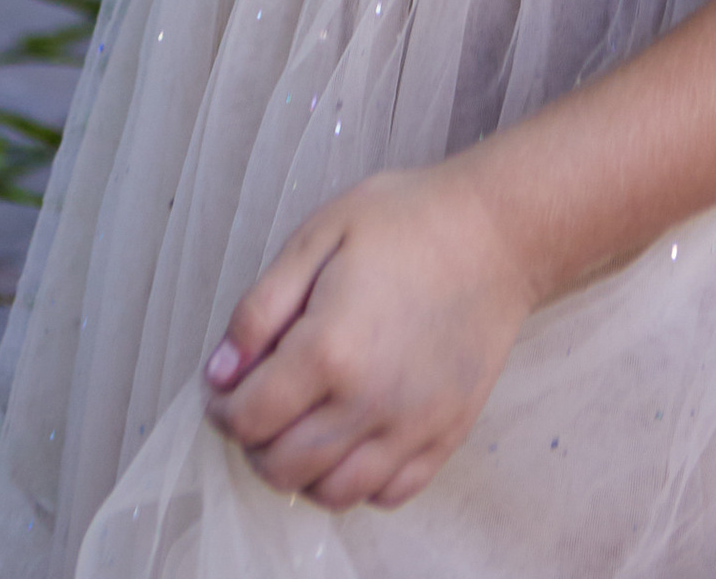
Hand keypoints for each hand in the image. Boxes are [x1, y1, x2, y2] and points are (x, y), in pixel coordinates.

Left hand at [202, 165, 532, 511]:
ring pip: (332, 493)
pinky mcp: (444, 438)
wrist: (495, 233)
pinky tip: (350, 440)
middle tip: (256, 407)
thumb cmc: (404, 221)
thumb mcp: (316, 236)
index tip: (221, 390)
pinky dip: (357, 483)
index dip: (222, 408)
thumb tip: (220, 373)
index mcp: (329, 350)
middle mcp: (368, 403)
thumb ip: (260, 309)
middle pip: (283, 467)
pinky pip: (387, 494)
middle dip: (254, 444)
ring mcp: (411, 428)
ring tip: (299, 427)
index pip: (249, 417)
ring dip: (301, 471)